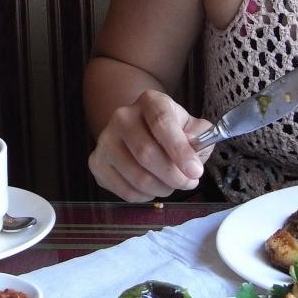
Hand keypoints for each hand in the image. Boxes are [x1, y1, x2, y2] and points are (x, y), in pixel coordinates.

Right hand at [88, 90, 213, 201]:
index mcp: (150, 101)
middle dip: (174, 176)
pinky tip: (153, 187)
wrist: (140, 128)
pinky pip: (125, 191)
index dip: (180, 150)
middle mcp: (122, 116)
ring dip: (162, 188)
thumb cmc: (170, 130)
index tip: (196, 171)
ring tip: (172, 184)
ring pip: (137, 177)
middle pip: (146, 153)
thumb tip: (193, 147)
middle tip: (189, 183)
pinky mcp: (97, 162)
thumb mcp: (191, 126)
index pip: (161, 124)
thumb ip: (200, 136)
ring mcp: (105, 140)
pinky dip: (145, 196)